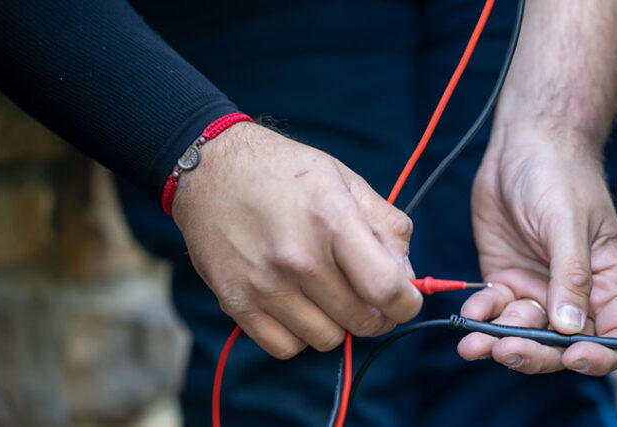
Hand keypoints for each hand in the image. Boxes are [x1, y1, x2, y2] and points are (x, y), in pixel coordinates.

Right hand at [172, 122, 420, 358]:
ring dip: (336, 323)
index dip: (407, 303)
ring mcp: (264, 285)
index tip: (405, 299)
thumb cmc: (285, 173)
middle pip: (361, 321)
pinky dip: (299, 334)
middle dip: (376, 313)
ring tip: (326, 292)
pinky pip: (286, 347)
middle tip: (367, 294)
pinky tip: (297, 304)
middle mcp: (298, 258)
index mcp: (331, 221)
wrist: (209, 169)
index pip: (386, 289)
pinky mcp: (235, 303)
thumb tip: (408, 277)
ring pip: (327, 339)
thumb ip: (387, 227)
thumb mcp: (345, 181)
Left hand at [457, 126, 616, 374]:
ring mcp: (539, 288)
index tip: (573, 357)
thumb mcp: (567, 221)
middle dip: (536, 353)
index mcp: (608, 280)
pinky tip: (470, 313)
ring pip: (525, 333)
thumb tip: (572, 327)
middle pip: (563, 345)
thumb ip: (571, 274)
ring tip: (473, 342)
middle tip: (506, 350)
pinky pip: (495, 311)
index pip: (616, 334)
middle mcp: (575, 293)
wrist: (523, 142)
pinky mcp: (506, 279)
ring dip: (500, 340)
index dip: (600, 355)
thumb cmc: (559, 173)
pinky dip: (481, 317)